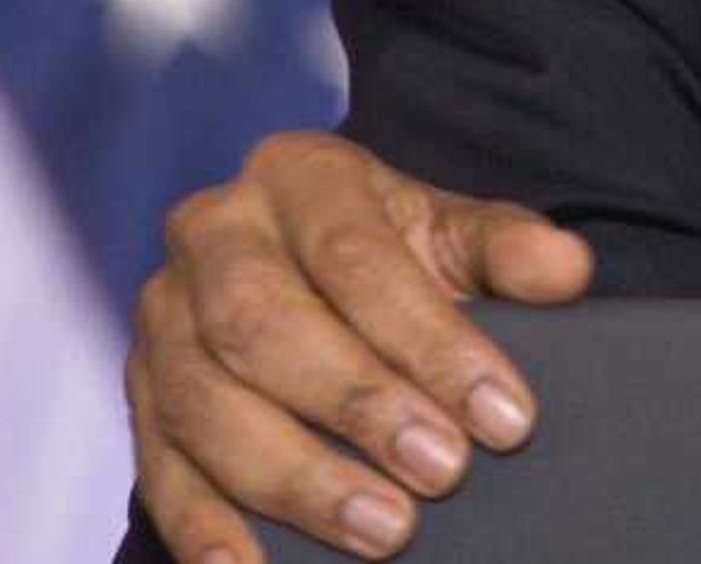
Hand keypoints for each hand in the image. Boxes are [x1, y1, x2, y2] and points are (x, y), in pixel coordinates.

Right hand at [127, 129, 592, 561]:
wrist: (307, 266)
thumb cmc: (390, 250)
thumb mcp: (452, 231)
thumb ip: (507, 248)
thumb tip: (565, 269)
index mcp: (296, 173)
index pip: (358, 257)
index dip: (432, 340)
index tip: (504, 413)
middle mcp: (211, 234)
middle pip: (264, 327)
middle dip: (359, 408)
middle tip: (444, 472)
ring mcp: (160, 319)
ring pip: (204, 404)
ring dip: (296, 479)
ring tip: (384, 531)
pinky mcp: (135, 396)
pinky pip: (157, 469)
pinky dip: (204, 527)